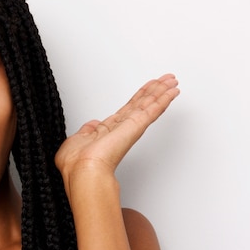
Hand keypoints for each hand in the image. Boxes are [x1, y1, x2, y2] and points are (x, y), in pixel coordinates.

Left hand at [55, 74, 179, 179]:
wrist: (82, 169)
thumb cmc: (77, 162)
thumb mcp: (77, 140)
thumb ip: (85, 131)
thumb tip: (90, 125)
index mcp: (108, 130)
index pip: (128, 109)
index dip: (139, 98)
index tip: (147, 90)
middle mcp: (121, 128)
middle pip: (142, 104)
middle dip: (154, 91)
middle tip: (166, 80)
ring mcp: (130, 127)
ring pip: (149, 104)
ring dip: (161, 91)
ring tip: (171, 80)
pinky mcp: (136, 126)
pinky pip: (152, 110)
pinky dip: (163, 99)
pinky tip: (172, 91)